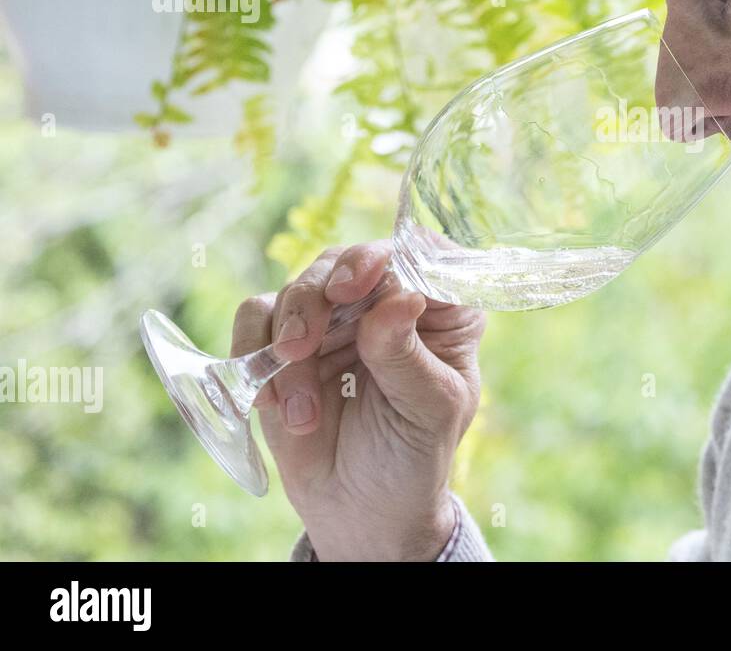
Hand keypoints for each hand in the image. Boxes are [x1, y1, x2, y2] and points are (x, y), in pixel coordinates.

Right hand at [230, 239, 486, 560]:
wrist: (361, 509)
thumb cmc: (412, 456)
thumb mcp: (427, 410)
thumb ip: (407, 355)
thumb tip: (401, 298)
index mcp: (442, 308)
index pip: (420, 255)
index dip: (388, 258)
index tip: (361, 283)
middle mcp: (387, 300)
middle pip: (347, 262)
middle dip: (317, 299)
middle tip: (301, 347)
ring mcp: (335, 317)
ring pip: (298, 287)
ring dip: (288, 343)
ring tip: (300, 411)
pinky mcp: (285, 339)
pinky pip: (257, 317)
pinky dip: (254, 355)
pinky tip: (275, 406)